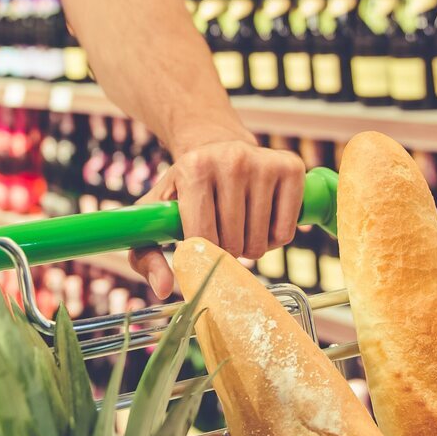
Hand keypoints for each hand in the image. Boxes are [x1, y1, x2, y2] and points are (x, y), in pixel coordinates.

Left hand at [128, 141, 305, 299]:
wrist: (216, 147)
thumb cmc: (183, 189)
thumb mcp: (156, 214)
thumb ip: (146, 255)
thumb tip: (162, 288)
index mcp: (193, 168)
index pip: (203, 237)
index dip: (203, 254)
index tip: (199, 248)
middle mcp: (231, 160)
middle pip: (234, 242)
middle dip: (226, 252)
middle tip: (220, 237)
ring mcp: (263, 162)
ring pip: (261, 241)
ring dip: (250, 248)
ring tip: (239, 229)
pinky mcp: (291, 167)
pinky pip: (285, 232)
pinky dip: (274, 240)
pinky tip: (261, 223)